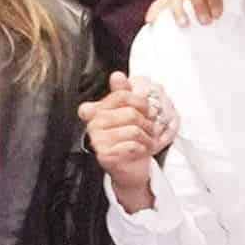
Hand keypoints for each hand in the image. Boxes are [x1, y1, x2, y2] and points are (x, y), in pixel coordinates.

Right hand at [80, 70, 178, 205]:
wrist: (129, 168)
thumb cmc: (129, 139)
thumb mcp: (128, 113)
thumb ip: (123, 94)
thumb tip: (117, 75)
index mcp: (97, 110)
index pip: (121, 96)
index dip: (140, 102)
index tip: (147, 110)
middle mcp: (94, 124)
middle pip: (130, 114)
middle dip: (147, 123)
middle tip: (150, 129)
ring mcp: (98, 140)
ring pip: (133, 131)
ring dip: (147, 138)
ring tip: (147, 141)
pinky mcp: (106, 155)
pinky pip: (132, 146)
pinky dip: (143, 149)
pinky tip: (142, 151)